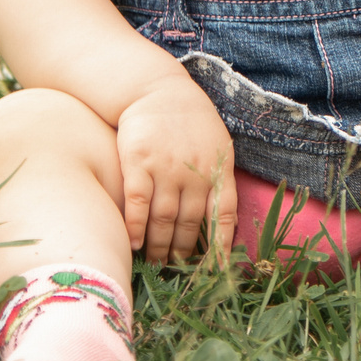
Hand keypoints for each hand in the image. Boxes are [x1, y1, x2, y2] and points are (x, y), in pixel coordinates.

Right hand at [114, 74, 235, 264]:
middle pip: (190, 224)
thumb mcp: (217, 145)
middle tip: (176, 271)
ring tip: (156, 263)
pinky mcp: (138, 163)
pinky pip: (138, 204)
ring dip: (159, 246)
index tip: (217, 271)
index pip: (224, 216)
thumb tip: (226, 223)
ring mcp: (166, 168)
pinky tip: (133, 243)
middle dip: (183, 252)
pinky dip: (136, 228)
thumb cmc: (189, 121)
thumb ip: (220, 180)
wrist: (155, 89)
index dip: (221, 246)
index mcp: (218, 168)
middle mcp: (194, 172)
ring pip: (164, 219)